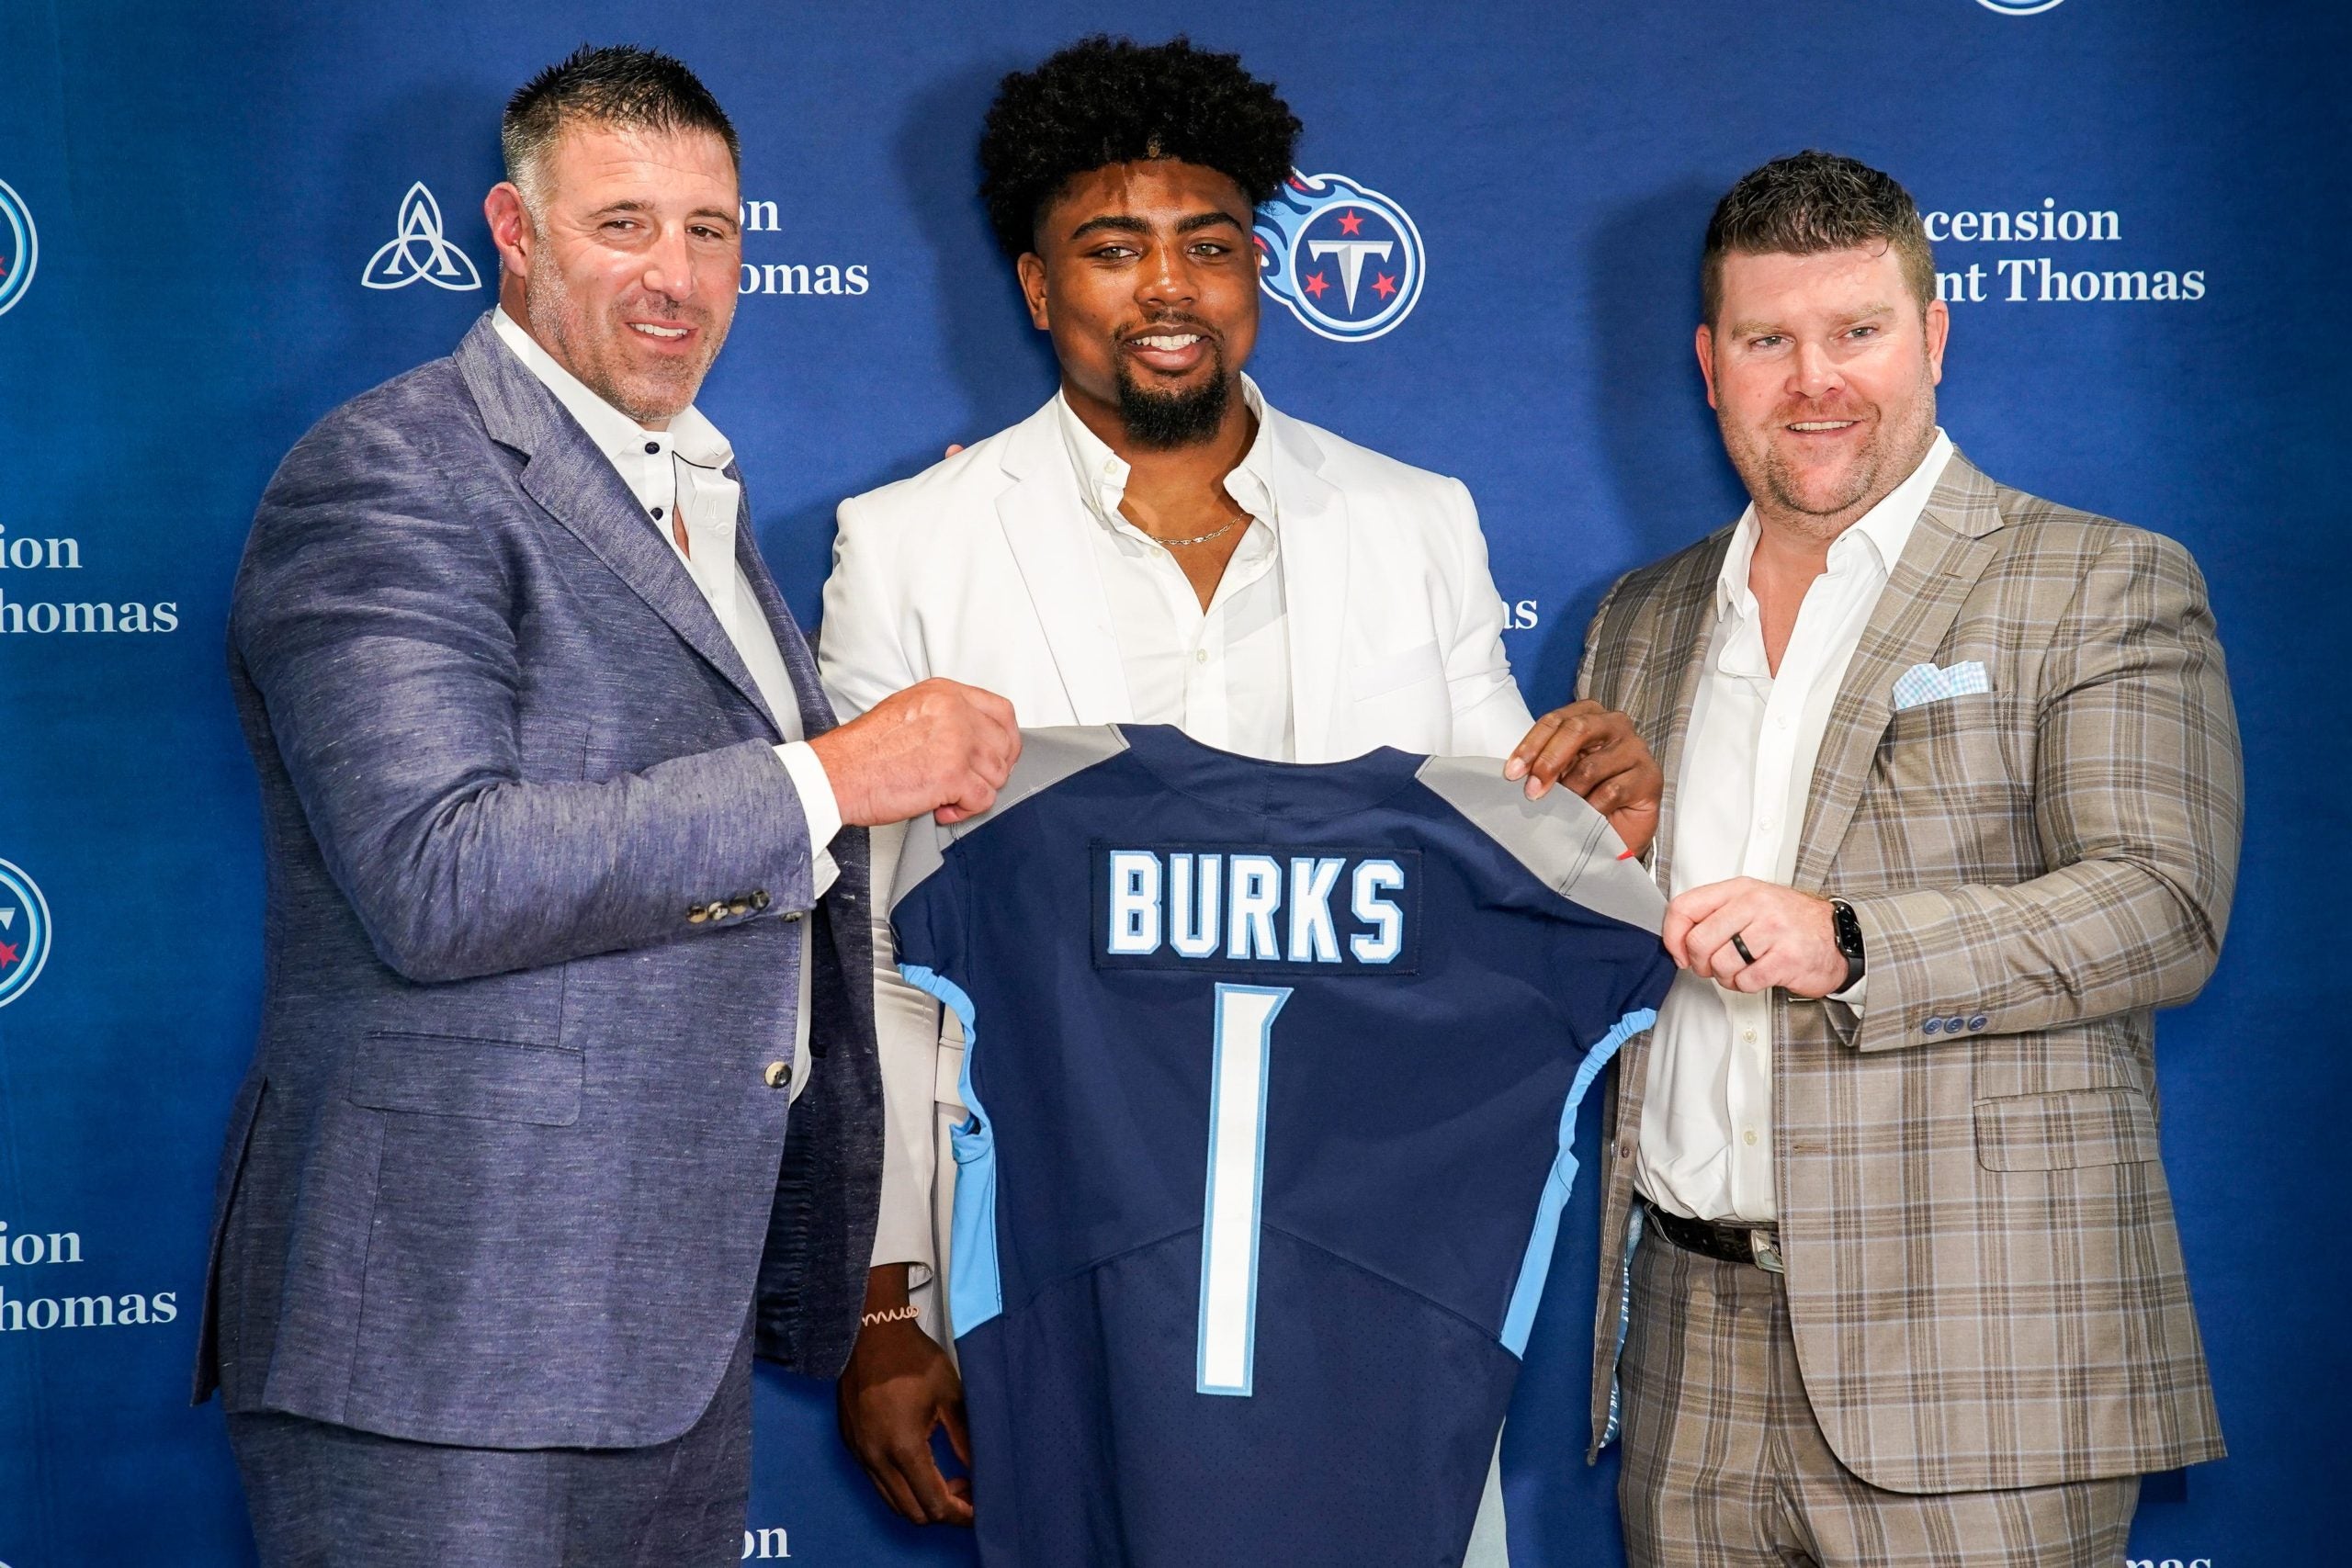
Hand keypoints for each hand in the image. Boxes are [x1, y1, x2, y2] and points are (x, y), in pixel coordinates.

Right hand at [810, 678, 1018, 825]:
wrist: (838, 773)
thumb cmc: (863, 749)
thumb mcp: (908, 709)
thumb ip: (945, 716)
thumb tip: (972, 737)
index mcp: (945, 694)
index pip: (1002, 712)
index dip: (1006, 739)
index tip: (998, 755)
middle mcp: (955, 712)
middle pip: (1004, 745)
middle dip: (991, 770)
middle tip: (969, 782)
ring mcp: (957, 743)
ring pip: (997, 774)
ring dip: (975, 792)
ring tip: (947, 796)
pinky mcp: (953, 775)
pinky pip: (983, 799)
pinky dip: (965, 810)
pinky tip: (942, 808)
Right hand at [836, 1269, 973, 1526]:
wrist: (870, 1333)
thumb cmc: (911, 1358)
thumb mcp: (950, 1396)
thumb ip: (965, 1438)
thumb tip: (980, 1469)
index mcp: (904, 1447)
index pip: (935, 1504)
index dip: (960, 1515)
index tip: (977, 1510)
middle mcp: (877, 1458)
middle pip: (913, 1513)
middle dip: (943, 1512)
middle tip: (966, 1492)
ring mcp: (860, 1453)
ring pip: (893, 1502)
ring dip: (921, 1500)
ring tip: (946, 1481)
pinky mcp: (852, 1445)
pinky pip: (878, 1482)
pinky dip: (901, 1486)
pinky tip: (921, 1465)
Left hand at [1503, 700, 1661, 856]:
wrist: (1618, 829)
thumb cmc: (1587, 794)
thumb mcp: (1560, 772)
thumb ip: (1544, 762)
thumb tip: (1516, 771)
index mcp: (1590, 715)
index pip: (1555, 720)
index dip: (1531, 745)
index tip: (1512, 773)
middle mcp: (1615, 724)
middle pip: (1576, 730)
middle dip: (1548, 762)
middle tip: (1533, 791)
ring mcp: (1636, 749)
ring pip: (1591, 766)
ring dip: (1571, 793)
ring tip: (1565, 808)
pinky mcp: (1650, 777)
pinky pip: (1611, 791)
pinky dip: (1592, 808)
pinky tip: (1589, 816)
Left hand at [1663, 877, 1847, 997]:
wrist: (1839, 936)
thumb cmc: (1790, 922)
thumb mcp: (1751, 903)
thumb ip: (1715, 914)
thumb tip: (1677, 939)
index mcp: (1740, 890)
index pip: (1685, 907)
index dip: (1672, 935)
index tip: (1679, 952)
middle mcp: (1755, 905)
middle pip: (1699, 942)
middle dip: (1700, 964)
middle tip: (1712, 966)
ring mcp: (1773, 930)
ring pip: (1720, 965)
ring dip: (1725, 977)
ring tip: (1741, 970)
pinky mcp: (1786, 958)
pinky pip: (1746, 981)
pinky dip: (1746, 985)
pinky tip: (1758, 975)